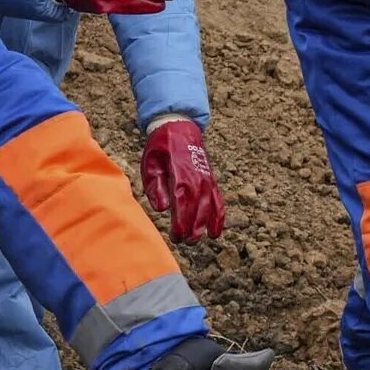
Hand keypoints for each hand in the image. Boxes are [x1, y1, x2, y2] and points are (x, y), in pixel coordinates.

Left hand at [140, 116, 225, 241]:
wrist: (180, 127)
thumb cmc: (161, 147)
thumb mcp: (151, 163)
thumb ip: (155, 186)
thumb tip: (162, 208)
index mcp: (181, 173)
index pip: (183, 202)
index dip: (182, 221)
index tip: (177, 235)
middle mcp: (198, 178)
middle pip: (198, 207)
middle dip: (193, 227)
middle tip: (184, 242)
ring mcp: (207, 179)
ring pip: (210, 206)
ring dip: (205, 225)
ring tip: (198, 240)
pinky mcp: (211, 180)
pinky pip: (218, 201)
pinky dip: (219, 217)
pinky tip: (215, 233)